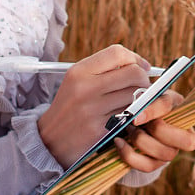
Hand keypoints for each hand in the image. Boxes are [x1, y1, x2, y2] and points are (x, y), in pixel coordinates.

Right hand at [38, 45, 151, 167]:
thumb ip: (104, 69)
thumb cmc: (71, 108)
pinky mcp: (101, 129)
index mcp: (79, 71)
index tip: (141, 67)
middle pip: (133, 73)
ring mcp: (93, 109)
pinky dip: (134, 115)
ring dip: (141, 100)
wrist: (50, 141)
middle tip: (142, 88)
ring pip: (136, 96)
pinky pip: (131, 116)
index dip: (135, 58)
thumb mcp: (77, 81)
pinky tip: (127, 117)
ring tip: (133, 103)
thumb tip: (141, 65)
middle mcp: (85, 87)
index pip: (117, 53)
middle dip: (144, 80)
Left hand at [113, 90, 194, 172]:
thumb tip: (138, 117)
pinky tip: (119, 142)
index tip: (136, 115)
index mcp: (185, 114)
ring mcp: (171, 153)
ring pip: (164, 153)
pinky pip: (147, 166)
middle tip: (136, 121)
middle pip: (185, 141)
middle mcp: (184, 137)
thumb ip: (149, 103)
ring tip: (128, 129)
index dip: (154, 112)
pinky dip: (129, 155)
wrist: (136, 120)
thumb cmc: (146, 106)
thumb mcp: (150, 98)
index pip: (177, 112)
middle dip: (157, 130)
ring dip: (141, 140)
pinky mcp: (156, 164)